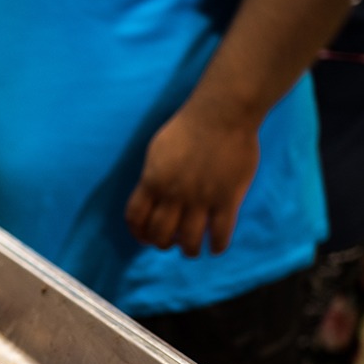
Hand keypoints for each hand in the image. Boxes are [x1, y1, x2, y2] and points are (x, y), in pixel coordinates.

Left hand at [124, 107, 259, 256]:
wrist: (223, 113)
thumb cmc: (189, 127)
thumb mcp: (157, 151)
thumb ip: (152, 177)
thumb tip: (149, 199)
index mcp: (153, 181)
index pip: (136, 218)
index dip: (138, 233)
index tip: (144, 237)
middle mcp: (174, 194)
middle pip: (160, 234)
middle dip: (162, 243)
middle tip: (170, 241)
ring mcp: (201, 198)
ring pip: (188, 240)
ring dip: (188, 250)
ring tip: (192, 249)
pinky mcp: (227, 198)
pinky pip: (219, 233)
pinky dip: (216, 246)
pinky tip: (215, 247)